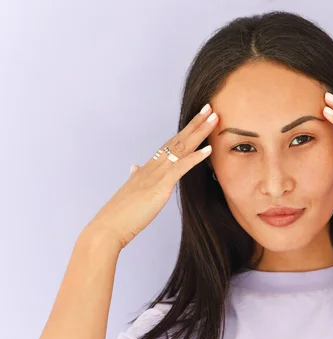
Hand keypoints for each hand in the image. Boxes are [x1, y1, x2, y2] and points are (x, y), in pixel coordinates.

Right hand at [86, 105, 217, 248]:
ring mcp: (156, 174)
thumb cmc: (121, 214)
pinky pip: (181, 168)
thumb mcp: (131, 190)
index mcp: (148, 167)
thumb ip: (135, 176)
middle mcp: (153, 166)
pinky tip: (208, 149)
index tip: (197, 118)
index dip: (185, 131)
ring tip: (214, 118)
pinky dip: (195, 157)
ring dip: (199, 132)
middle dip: (195, 124)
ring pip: (181, 148)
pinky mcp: (160, 186)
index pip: (170, 144)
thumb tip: (134, 167)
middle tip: (210, 108)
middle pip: (177, 140)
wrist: (109, 227)